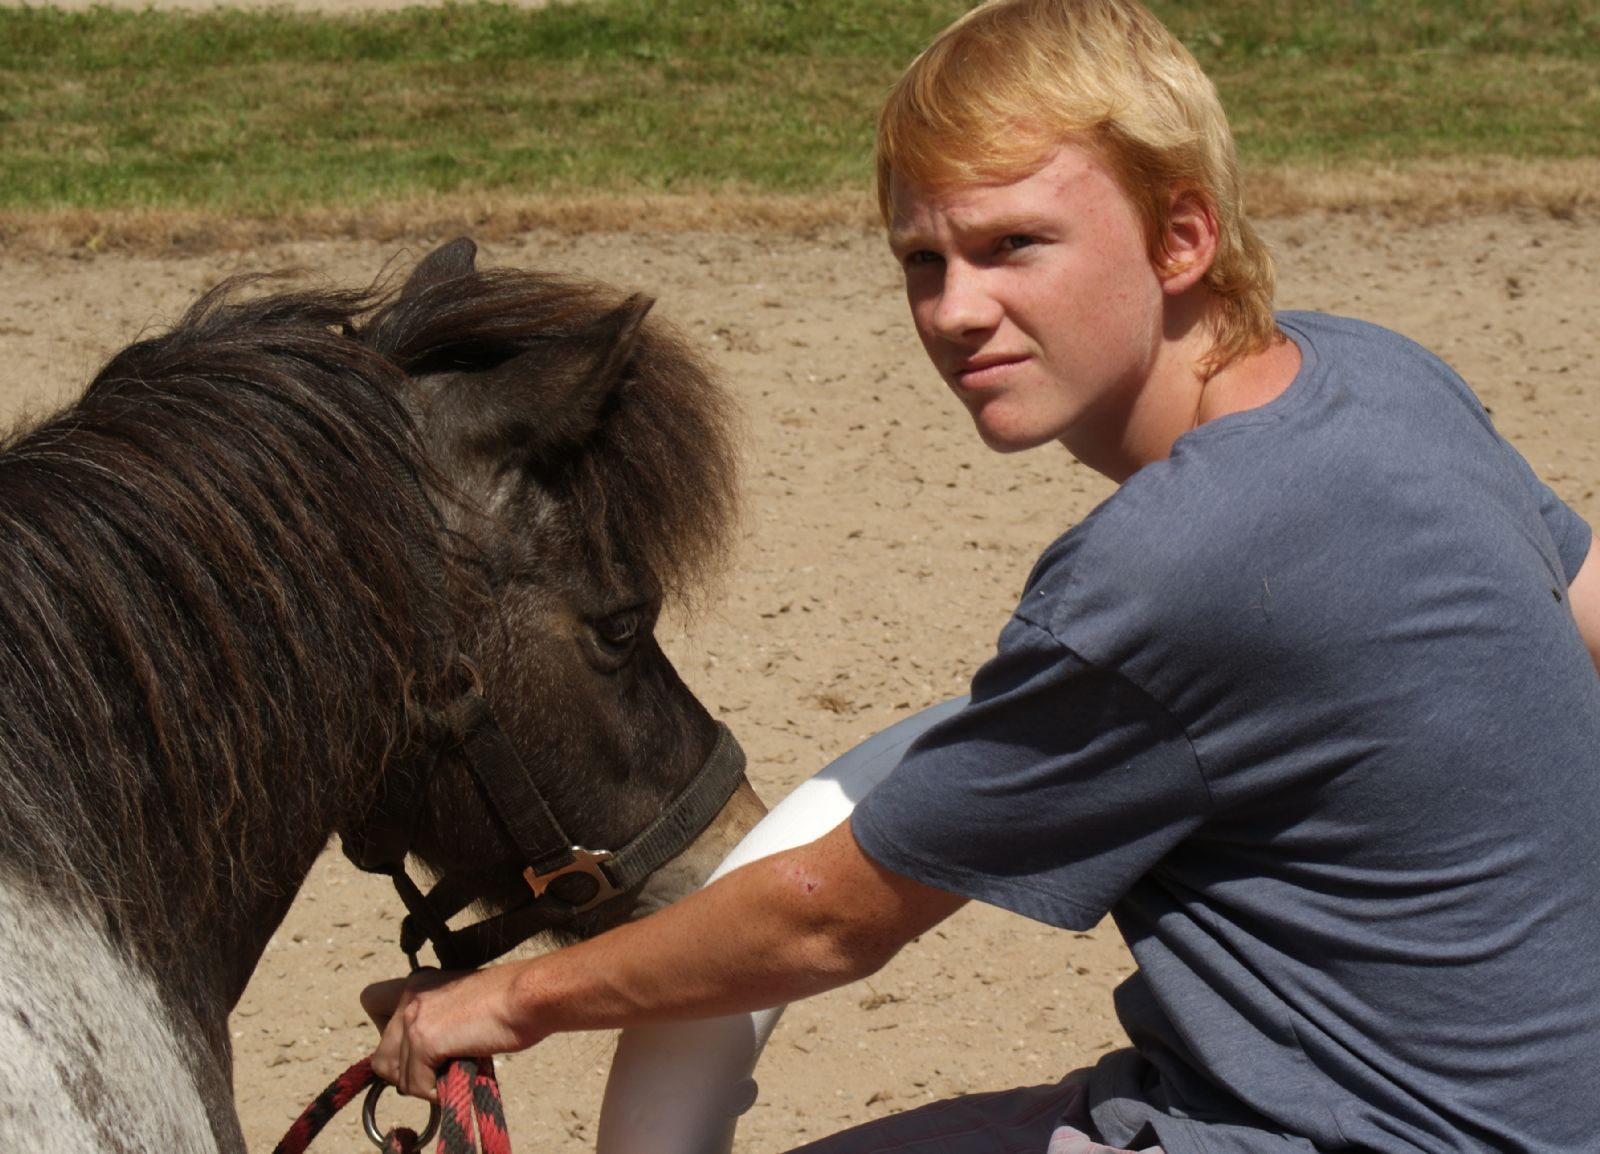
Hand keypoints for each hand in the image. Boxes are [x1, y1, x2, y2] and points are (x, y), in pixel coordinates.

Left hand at [361, 964, 539, 1100]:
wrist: (526, 996)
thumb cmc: (510, 1001)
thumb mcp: (460, 1001)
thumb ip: (436, 1018)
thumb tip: (424, 1059)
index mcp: (419, 981)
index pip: (370, 1000)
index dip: (386, 1030)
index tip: (416, 1041)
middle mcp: (409, 995)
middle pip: (379, 1055)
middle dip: (405, 1070)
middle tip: (438, 1066)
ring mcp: (413, 1017)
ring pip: (394, 1075)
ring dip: (422, 1082)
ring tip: (453, 1070)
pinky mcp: (423, 1039)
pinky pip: (414, 1085)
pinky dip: (436, 1091)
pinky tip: (460, 1075)